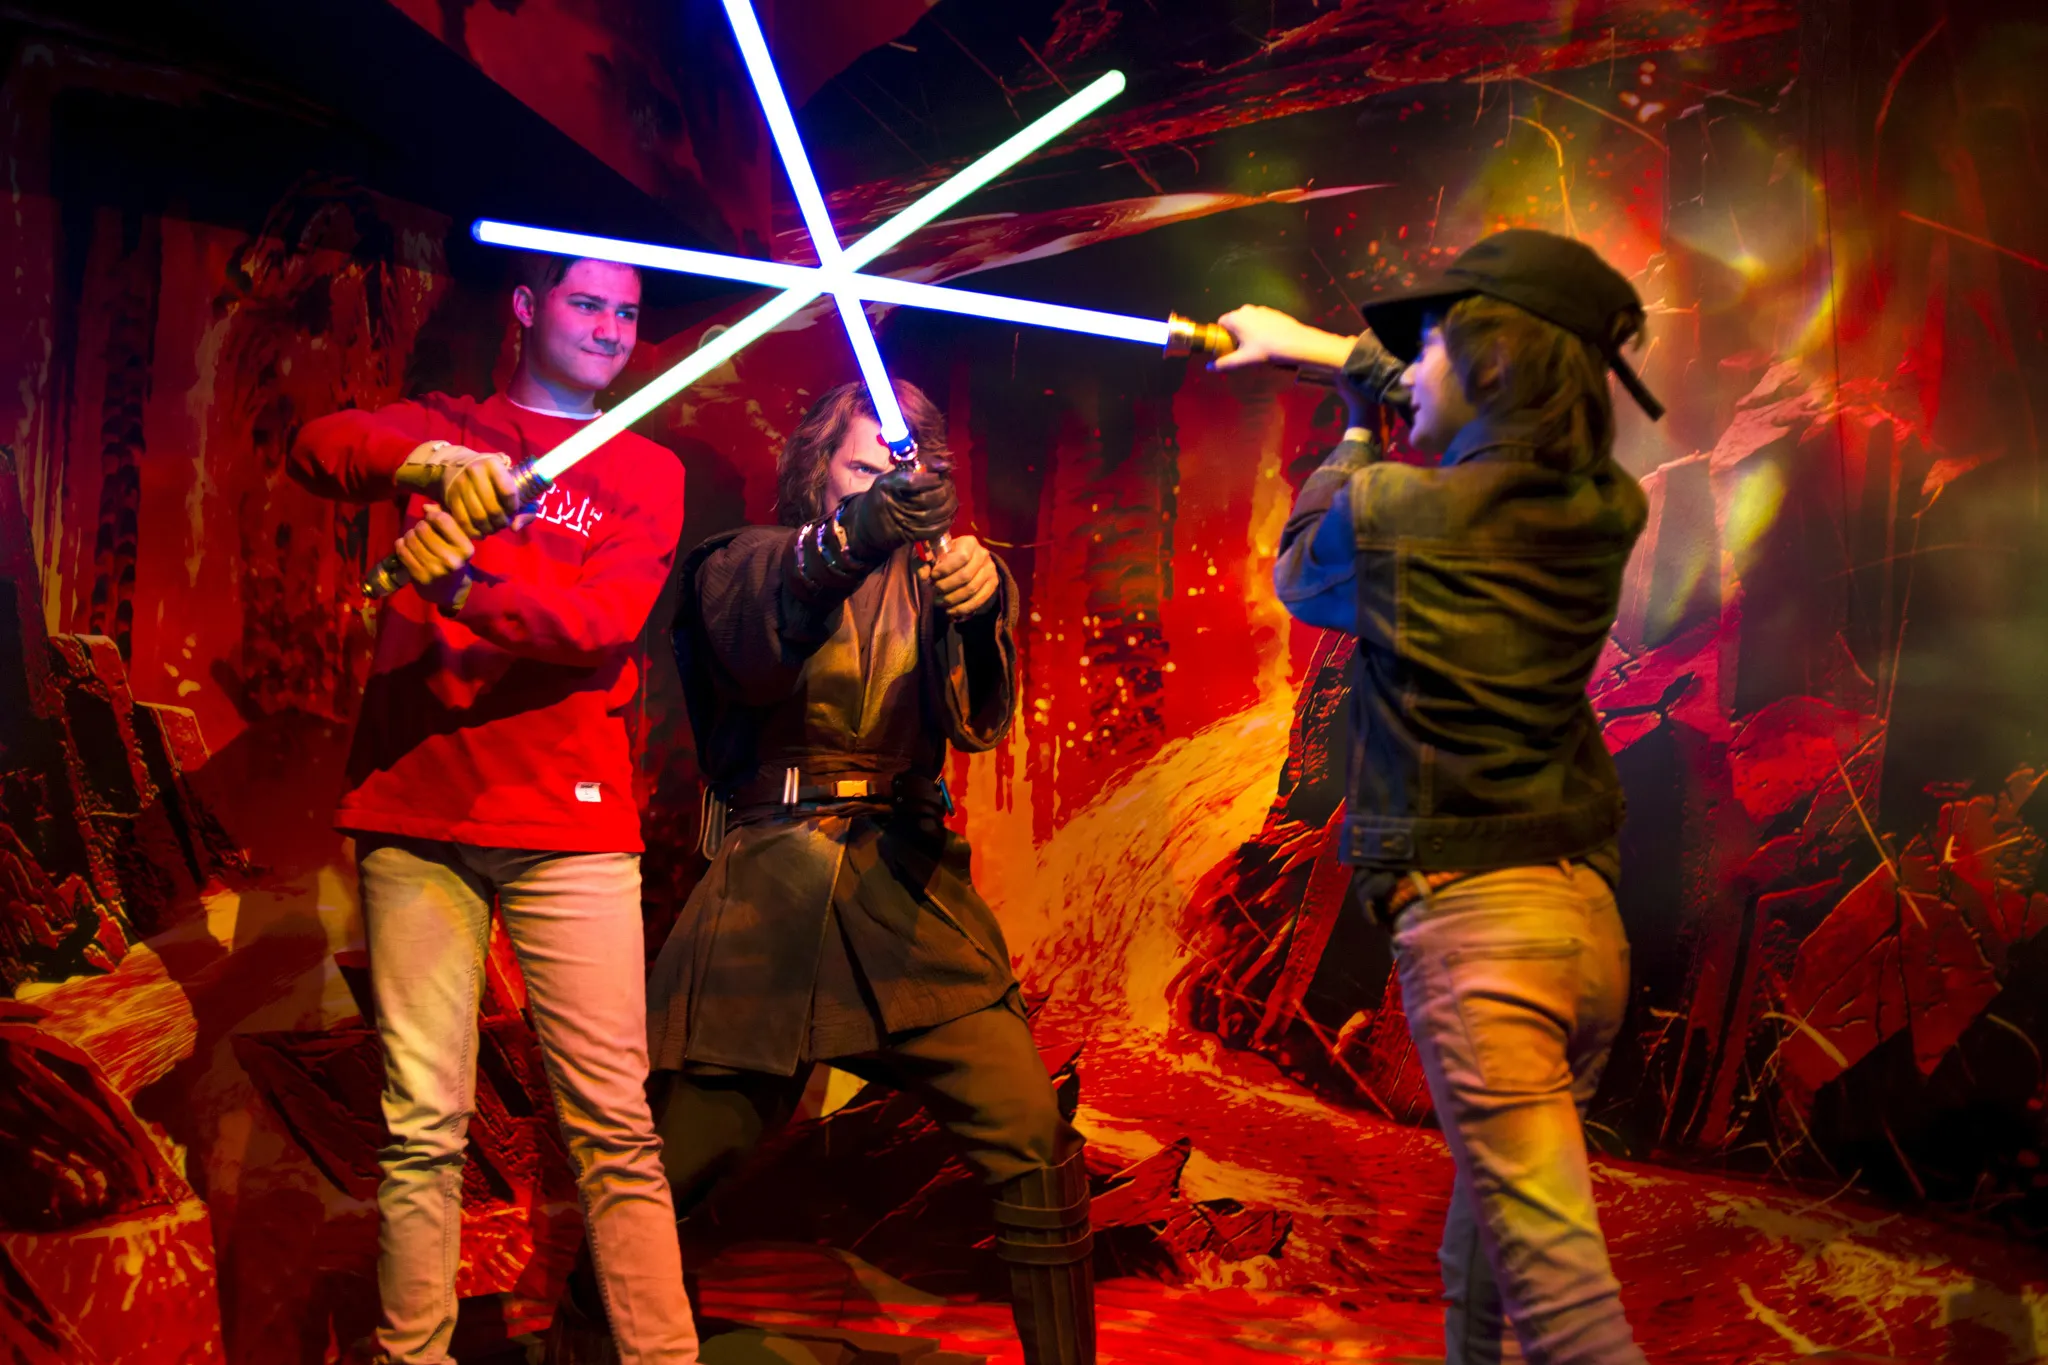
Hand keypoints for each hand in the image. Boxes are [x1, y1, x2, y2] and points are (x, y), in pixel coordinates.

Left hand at [394, 506, 475, 610]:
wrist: (452, 591)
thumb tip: (425, 507)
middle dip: (419, 526)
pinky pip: (402, 551)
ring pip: (410, 538)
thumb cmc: (454, 557)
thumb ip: (445, 519)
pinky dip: (401, 545)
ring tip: (414, 539)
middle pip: (423, 528)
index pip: (442, 519)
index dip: (432, 516)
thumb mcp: (458, 539)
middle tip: (421, 531)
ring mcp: (435, 570)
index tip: (432, 521)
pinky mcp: (419, 577)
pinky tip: (406, 546)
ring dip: (409, 535)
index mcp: (465, 549)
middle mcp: (452, 560)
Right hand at [399, 443, 520, 537]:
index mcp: (493, 464)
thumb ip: (524, 506)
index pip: (508, 491)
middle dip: (501, 522)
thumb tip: (515, 528)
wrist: (458, 466)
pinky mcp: (450, 496)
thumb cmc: (492, 478)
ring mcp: (460, 484)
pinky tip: (481, 532)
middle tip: (503, 524)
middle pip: (493, 508)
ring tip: (493, 528)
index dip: (514, 507)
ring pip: (478, 517)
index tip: (513, 511)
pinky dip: (474, 532)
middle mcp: (475, 471)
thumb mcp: (511, 482)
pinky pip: (463, 521)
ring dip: (489, 529)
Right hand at [840, 467, 958, 562]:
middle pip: (926, 499)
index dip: (931, 479)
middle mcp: (891, 502)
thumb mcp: (894, 477)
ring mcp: (900, 521)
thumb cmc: (885, 495)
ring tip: (952, 499)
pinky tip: (949, 515)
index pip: (912, 482)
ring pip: (933, 514)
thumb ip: (919, 468)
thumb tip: (945, 465)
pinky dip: (945, 522)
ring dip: (948, 506)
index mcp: (886, 484)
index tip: (940, 475)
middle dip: (944, 491)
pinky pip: (933, 530)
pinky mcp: (908, 535)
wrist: (868, 524)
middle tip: (950, 486)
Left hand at [922, 535, 998, 619]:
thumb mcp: (934, 556)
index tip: (933, 576)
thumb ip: (926, 564)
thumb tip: (923, 576)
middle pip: (965, 576)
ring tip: (939, 602)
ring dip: (953, 599)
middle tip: (935, 591)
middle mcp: (983, 554)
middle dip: (946, 586)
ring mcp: (990, 569)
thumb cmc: (947, 557)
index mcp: (969, 543)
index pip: (961, 557)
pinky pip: (979, 600)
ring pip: (971, 590)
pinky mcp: (993, 583)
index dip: (946, 569)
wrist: (968, 561)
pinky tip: (950, 611)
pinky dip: (963, 608)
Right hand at [1212, 305, 1357, 373]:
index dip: (1221, 334)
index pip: (1220, 322)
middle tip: (1240, 348)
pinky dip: (1261, 327)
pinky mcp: (1273, 312)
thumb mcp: (1243, 360)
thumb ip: (1224, 363)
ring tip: (1256, 345)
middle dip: (1235, 333)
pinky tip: (1268, 340)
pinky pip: (1261, 319)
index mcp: (1236, 318)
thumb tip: (1210, 368)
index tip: (1226, 346)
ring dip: (1248, 330)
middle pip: (1234, 321)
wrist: (1294, 342)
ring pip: (1249, 320)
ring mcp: (1261, 309)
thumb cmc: (1265, 350)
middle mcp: (1246, 310)